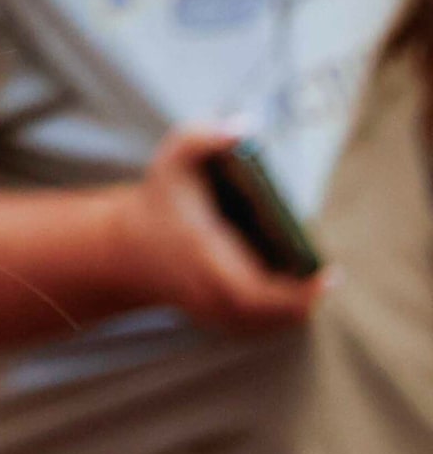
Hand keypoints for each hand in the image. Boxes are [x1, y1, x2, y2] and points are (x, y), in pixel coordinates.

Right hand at [107, 125, 326, 332]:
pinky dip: (279, 314)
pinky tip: (288, 292)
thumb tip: (244, 127)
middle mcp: (210, 294)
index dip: (301, 292)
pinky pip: (259, 327)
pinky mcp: (217, 321)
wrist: (123, 248)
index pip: (260, 295)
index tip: (329, 274)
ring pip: (270, 325)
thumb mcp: (172, 160)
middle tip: (324, 274)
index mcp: (206, 260)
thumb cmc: (158, 202)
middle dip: (306, 299)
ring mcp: (213, 314)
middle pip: (275, 316)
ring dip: (294, 307)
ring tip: (309, 281)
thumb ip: (201, 137)